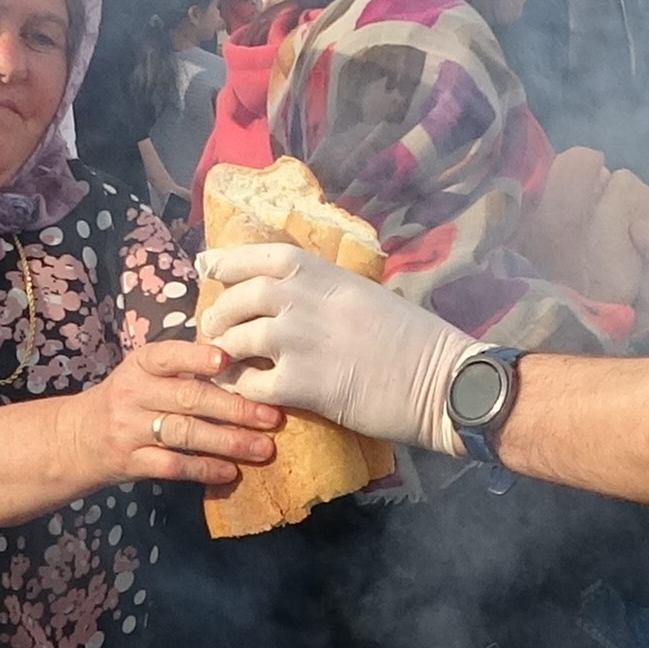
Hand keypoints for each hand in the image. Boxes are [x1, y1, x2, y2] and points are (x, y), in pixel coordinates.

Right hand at [60, 335, 282, 490]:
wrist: (74, 439)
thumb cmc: (124, 401)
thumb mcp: (141, 375)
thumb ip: (181, 371)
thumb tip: (243, 370)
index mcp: (140, 366)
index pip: (168, 356)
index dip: (196, 358)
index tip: (226, 359)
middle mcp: (133, 394)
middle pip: (188, 398)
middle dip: (234, 408)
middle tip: (271, 417)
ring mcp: (130, 430)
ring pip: (185, 434)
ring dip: (229, 442)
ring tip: (263, 448)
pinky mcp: (131, 462)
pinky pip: (173, 466)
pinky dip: (204, 469)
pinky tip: (231, 472)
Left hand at [197, 243, 476, 454]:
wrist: (441, 380)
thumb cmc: (415, 339)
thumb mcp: (366, 294)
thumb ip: (327, 291)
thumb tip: (294, 296)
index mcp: (324, 273)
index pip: (260, 256)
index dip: (228, 262)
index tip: (208, 267)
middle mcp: (303, 299)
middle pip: (239, 298)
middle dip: (219, 313)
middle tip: (213, 326)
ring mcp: (299, 341)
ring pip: (236, 340)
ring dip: (225, 351)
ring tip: (225, 361)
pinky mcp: (302, 385)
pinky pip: (250, 384)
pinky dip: (241, 388)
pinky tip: (245, 391)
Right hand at [627, 197, 648, 336]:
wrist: (647, 332)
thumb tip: (636, 224)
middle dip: (647, 219)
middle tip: (627, 205)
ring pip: (641, 247)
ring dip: (630, 234)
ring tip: (614, 220)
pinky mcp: (633, 284)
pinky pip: (626, 262)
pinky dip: (619, 251)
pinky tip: (606, 245)